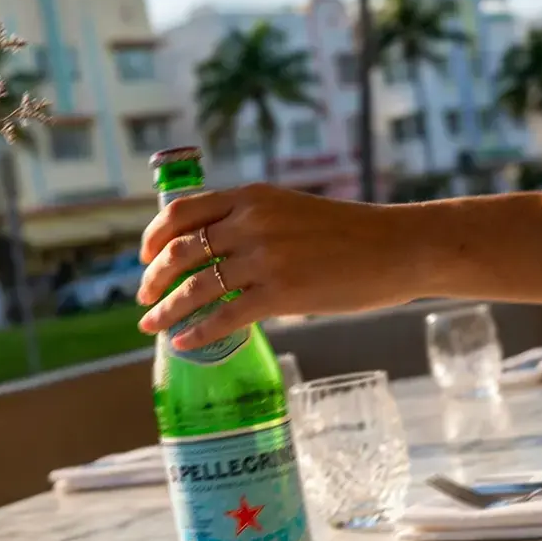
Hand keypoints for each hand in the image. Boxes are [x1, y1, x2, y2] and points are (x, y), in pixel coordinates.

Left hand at [137, 184, 417, 349]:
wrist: (399, 247)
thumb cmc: (351, 233)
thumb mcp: (293, 211)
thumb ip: (254, 222)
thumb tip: (219, 252)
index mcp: (251, 197)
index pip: (181, 211)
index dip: (153, 236)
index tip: (143, 258)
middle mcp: (251, 222)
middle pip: (180, 251)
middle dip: (153, 279)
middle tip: (142, 299)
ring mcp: (265, 258)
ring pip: (196, 287)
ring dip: (166, 309)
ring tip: (150, 326)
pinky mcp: (281, 293)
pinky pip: (224, 318)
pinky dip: (197, 333)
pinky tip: (182, 343)